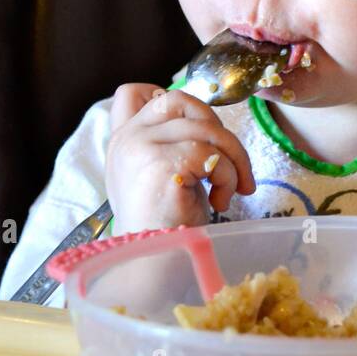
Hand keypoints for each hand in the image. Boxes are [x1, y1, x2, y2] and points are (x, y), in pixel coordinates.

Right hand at [105, 83, 255, 232]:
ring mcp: (142, 148)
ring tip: (230, 191)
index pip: (133, 92)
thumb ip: (167, 146)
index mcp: (123, 139)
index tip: (197, 129)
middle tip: (233, 164)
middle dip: (218, 129)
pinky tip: (220, 202)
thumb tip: (205, 126)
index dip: (171, 99)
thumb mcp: (157, 176)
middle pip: (183, 101)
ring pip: (207, 129)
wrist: (154, 263)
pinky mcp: (163, 164)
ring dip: (233, 160)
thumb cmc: (164, 225)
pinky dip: (228, 178)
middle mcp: (128, 139)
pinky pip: (212, 156)